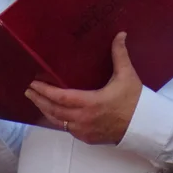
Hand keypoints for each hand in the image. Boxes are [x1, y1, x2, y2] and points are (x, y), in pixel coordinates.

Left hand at [25, 32, 141, 145]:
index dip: (45, 91)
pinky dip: (58, 120)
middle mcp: (84, 119)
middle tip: (29, 91)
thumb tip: (120, 34)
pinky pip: (67, 129)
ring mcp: (84, 131)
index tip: (33, 84)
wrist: (144, 127)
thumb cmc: (134, 101)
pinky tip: (55, 114)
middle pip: (54, 111)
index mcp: (91, 103)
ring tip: (37, 101)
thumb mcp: (127, 76)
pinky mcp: (87, 138)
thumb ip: (119, 54)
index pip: (61, 98)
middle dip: (40, 100)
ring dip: (46, 111)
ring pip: (59, 122)